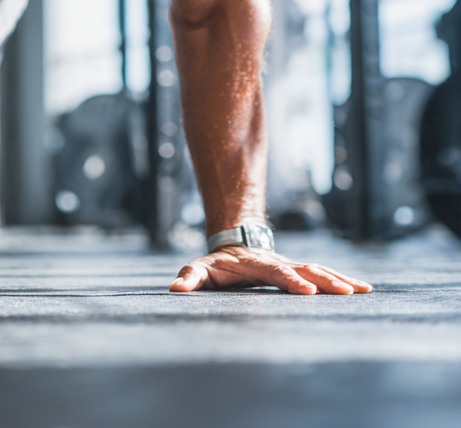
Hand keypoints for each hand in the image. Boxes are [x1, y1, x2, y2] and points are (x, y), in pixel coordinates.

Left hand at [169, 246, 372, 294]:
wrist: (233, 245)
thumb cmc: (216, 265)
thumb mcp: (199, 269)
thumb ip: (190, 278)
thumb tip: (175, 289)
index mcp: (257, 265)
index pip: (276, 272)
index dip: (290, 280)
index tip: (307, 291)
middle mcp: (278, 263)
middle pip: (304, 269)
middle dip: (325, 280)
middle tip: (345, 292)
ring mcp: (290, 266)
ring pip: (318, 270)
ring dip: (339, 279)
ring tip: (362, 290)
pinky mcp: (299, 271)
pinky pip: (322, 273)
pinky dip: (341, 279)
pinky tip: (362, 289)